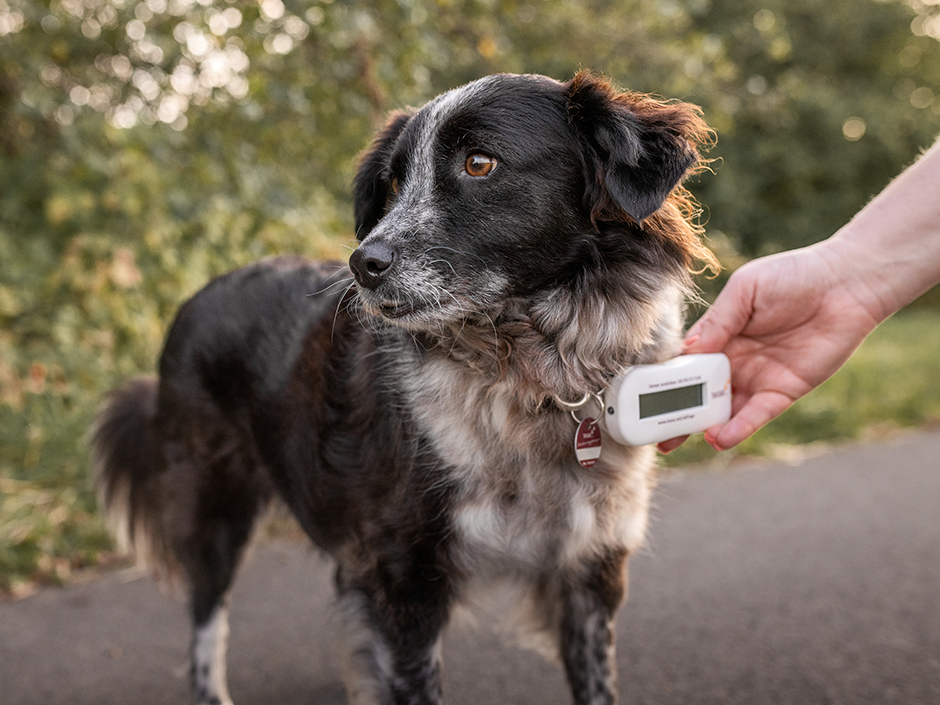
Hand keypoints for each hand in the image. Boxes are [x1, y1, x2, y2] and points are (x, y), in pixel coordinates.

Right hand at [657, 243, 881, 451]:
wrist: (846, 284)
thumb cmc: (795, 275)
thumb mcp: (746, 289)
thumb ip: (719, 320)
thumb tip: (688, 350)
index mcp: (721, 334)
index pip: (686, 361)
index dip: (664, 378)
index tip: (639, 393)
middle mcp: (735, 360)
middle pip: (698, 392)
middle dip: (675, 413)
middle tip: (650, 431)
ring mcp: (758, 377)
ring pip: (723, 409)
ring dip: (701, 425)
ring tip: (676, 441)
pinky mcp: (784, 391)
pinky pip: (756, 414)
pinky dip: (738, 427)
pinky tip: (718, 437)